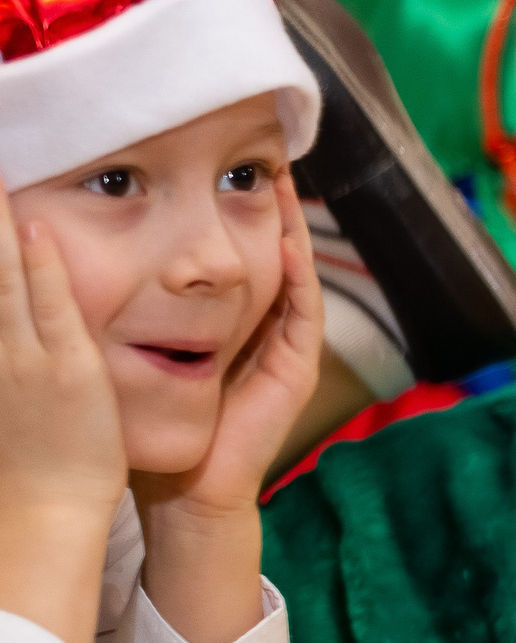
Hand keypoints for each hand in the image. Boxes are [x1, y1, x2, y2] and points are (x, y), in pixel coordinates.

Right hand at [0, 187, 127, 642]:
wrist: (43, 510)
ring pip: (2, 279)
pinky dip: (38, 268)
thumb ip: (7, 344)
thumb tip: (6, 312)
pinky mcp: (66, 369)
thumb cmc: (27, 455)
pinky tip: (34, 230)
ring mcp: (25, 357)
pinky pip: (50, 308)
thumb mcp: (7, 392)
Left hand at [135, 179, 324, 522]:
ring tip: (281, 184)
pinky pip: (304, 309)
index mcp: (230, 323)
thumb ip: (131, 311)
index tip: (218, 167)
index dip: (232, 212)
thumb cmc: (157, 422)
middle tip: (264, 157)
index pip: (237, 255)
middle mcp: (263, 329)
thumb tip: (84, 258)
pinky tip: (286, 240)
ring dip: (291, 228)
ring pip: (294, 272)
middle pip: (273, 254)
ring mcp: (285, 347)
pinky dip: (299, 273)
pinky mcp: (296, 367)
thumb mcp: (141, 349)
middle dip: (270, 208)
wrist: (187, 485)